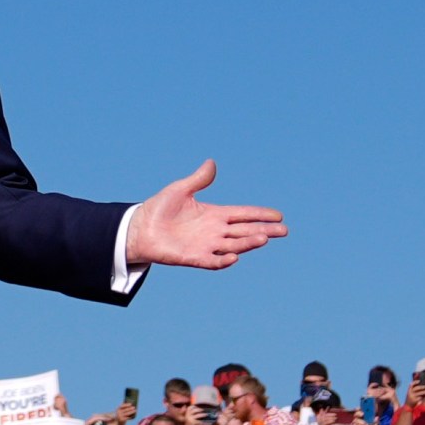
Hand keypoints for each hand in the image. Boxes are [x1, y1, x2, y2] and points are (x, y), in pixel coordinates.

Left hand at [122, 160, 286, 270]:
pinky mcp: (193, 258)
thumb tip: (212, 163)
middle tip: (284, 230)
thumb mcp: (180, 189)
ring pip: (233, 245)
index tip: (279, 215)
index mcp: (215, 215)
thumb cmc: (160, 209)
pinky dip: (223, 261)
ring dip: (248, 244)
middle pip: (245, 231)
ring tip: (264, 239)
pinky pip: (212, 261)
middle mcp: (215, 232)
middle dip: (264, 230)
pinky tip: (235, 257)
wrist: (140, 229)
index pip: (243, 215)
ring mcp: (206, 246)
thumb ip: (198, 179)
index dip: (260, 214)